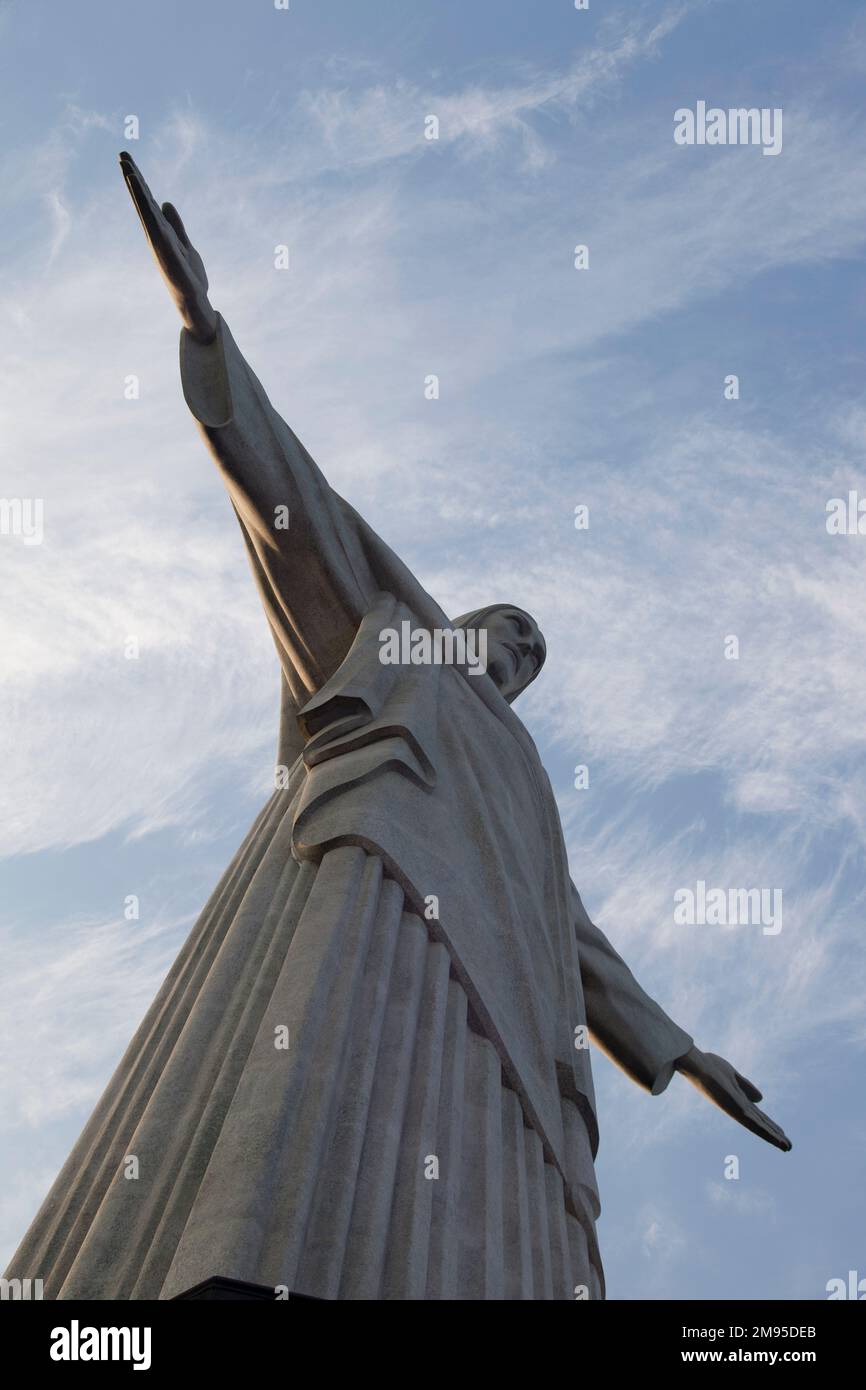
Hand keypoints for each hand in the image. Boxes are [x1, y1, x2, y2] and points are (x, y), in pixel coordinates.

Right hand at [119, 151, 216, 343]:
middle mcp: (155, 236)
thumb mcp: (185, 243)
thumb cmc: (189, 276)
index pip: (147, 202)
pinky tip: (150, 200)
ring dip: (138, 191)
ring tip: (129, 170)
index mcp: (159, 232)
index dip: (138, 182)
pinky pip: (158, 230)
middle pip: (142, 202)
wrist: (195, 301)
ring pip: (146, 212)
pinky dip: (152, 216)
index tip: (128, 160)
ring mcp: (159, 244)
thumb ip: (175, 224)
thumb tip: (165, 202)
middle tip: (122, 155)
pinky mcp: (167, 254)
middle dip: (133, 178)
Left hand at [676, 1046, 791, 1150]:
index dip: (770, 1125)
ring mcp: (736, 1109)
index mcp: (738, 1101)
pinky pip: (752, 1122)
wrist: (696, 1064)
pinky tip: (774, 1137)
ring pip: (758, 1127)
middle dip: (774, 1135)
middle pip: (760, 1124)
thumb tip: (760, 1100)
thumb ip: (745, 1087)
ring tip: (786, 1146)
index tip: (782, 1134)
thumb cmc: (709, 1067)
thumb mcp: (732, 1076)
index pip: (757, 1116)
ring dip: (773, 1137)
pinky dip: (765, 1131)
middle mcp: (737, 1108)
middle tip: (789, 1147)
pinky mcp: (734, 1108)